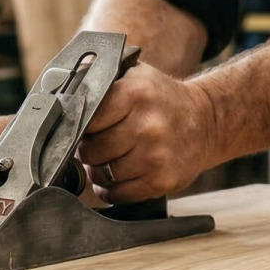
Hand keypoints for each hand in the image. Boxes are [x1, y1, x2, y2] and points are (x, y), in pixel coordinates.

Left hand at [75, 64, 221, 202]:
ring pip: (104, 175)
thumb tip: (63, 88)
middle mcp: (147, 125)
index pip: (85, 119)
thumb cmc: (160, 99)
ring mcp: (156, 156)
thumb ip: (99, 76)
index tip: (82, 127)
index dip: (78, 126)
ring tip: (108, 160)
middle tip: (96, 144)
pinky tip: (117, 177)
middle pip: (92, 150)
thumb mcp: (134, 75)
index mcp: (135, 93)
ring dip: (99, 171)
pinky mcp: (163, 181)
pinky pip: (120, 195)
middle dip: (87, 150)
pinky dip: (111, 190)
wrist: (205, 121)